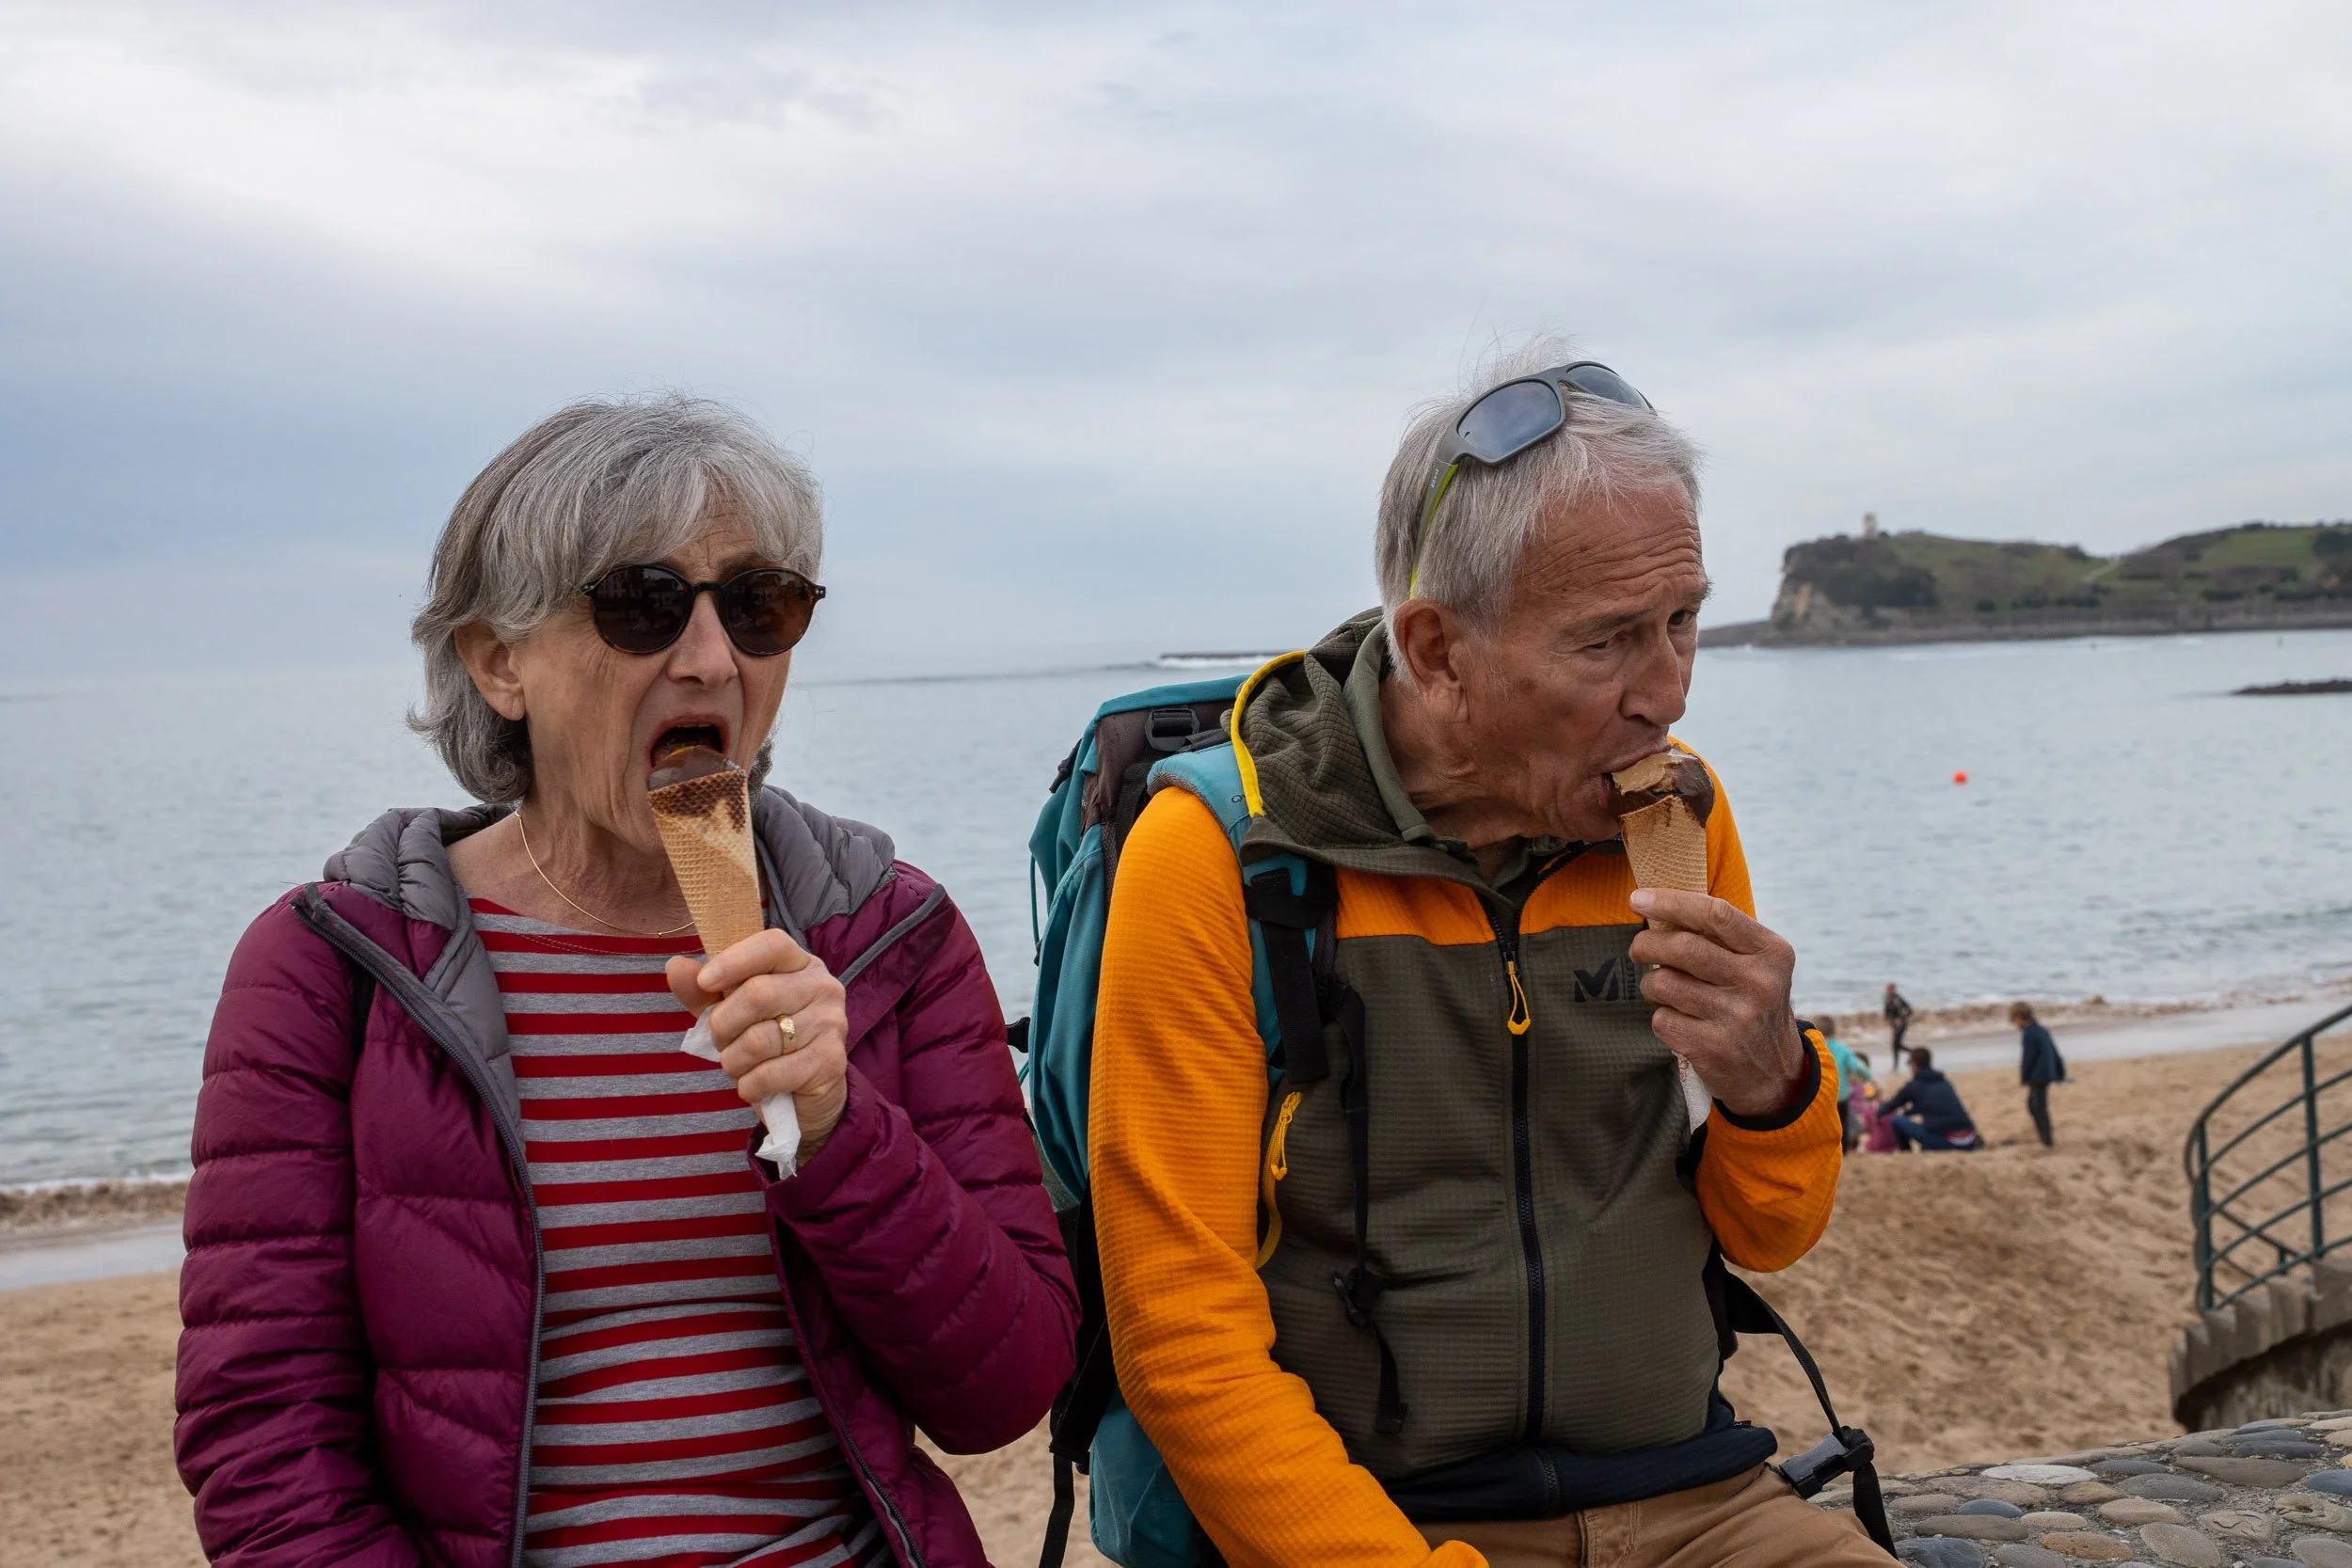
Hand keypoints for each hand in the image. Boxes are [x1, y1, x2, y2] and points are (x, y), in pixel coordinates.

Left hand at [667, 929, 849, 1156]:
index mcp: (800, 964)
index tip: (705, 981)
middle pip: (758, 994)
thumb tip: (675, 966)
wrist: (805, 1095)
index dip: (734, 961)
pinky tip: (754, 1086)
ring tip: (739, 1066)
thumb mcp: (730, 1012)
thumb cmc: (765, 1044)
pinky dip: (749, 1085)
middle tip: (720, 1041)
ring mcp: (832, 1024)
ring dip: (734, 1061)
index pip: (771, 944)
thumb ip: (703, 990)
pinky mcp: (830, 1062)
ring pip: (760, 1039)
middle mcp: (823, 987)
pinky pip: (771, 1073)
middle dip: (723, 1025)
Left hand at [1628, 888, 1807, 1120]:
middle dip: (1647, 944)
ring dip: (1651, 984)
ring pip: (1664, 984)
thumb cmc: (1752, 1005)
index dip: (1670, 902)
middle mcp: (1760, 983)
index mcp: (1772, 953)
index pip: (1715, 913)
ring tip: (1662, 989)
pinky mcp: (1714, 1048)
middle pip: (1683, 947)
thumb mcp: (1757, 966)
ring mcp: (1738, 1018)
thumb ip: (1720, 937)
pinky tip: (1678, 1020)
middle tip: (1638, 949)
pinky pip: (1662, 1019)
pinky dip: (1660, 1016)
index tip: (1638, 899)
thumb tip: (1656, 904)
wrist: (1774, 1075)